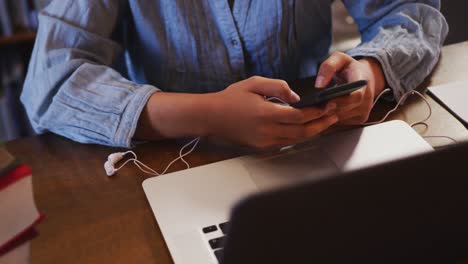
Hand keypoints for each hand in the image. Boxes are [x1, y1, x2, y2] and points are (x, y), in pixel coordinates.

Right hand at [136, 76, 337, 148]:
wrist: (211, 117)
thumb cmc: (230, 98)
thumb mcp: (254, 83)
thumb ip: (278, 87)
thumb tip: (296, 97)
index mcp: (266, 114)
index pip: (300, 116)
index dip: (317, 112)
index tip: (329, 105)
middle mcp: (267, 131)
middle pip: (302, 132)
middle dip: (321, 124)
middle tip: (334, 116)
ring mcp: (264, 141)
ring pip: (296, 140)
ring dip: (313, 131)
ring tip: (325, 122)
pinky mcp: (261, 146)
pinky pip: (286, 142)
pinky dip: (299, 136)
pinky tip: (306, 128)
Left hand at [315, 52, 385, 124]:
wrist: (365, 77)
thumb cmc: (349, 67)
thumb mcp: (339, 59)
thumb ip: (328, 67)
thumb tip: (318, 85)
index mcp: (364, 83)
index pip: (356, 96)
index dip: (341, 101)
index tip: (326, 100)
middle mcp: (368, 100)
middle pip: (346, 110)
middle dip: (329, 109)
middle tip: (313, 106)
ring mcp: (365, 111)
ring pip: (342, 118)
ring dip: (328, 114)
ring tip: (314, 109)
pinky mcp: (360, 119)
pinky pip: (342, 122)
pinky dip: (331, 118)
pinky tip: (321, 112)